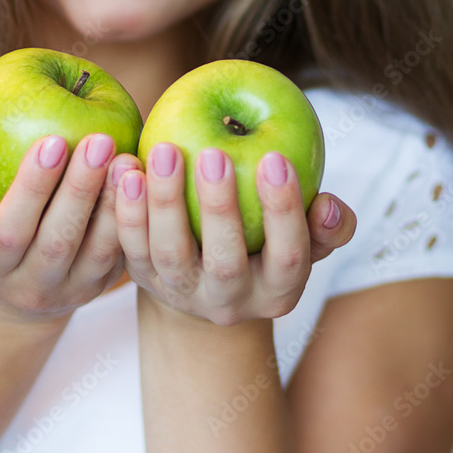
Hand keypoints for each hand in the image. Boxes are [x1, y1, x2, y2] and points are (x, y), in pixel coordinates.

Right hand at [0, 133, 139, 326]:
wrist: (16, 296)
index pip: (10, 231)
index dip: (32, 188)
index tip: (53, 139)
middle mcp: (33, 287)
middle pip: (59, 240)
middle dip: (80, 189)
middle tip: (100, 140)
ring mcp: (73, 290)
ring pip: (99, 250)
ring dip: (116, 204)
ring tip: (129, 159)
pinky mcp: (104, 285)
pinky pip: (124, 253)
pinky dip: (137, 218)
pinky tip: (145, 178)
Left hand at [115, 143, 356, 325]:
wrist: (209, 278)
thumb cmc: (268, 240)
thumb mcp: (305, 237)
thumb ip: (325, 223)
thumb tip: (328, 204)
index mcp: (278, 291)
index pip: (289, 255)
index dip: (284, 210)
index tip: (276, 158)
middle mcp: (229, 301)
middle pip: (224, 261)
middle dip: (220, 208)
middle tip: (214, 154)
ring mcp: (181, 293)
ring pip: (169, 253)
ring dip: (164, 202)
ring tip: (163, 151)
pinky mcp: (142, 278)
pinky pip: (129, 244)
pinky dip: (124, 207)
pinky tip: (126, 167)